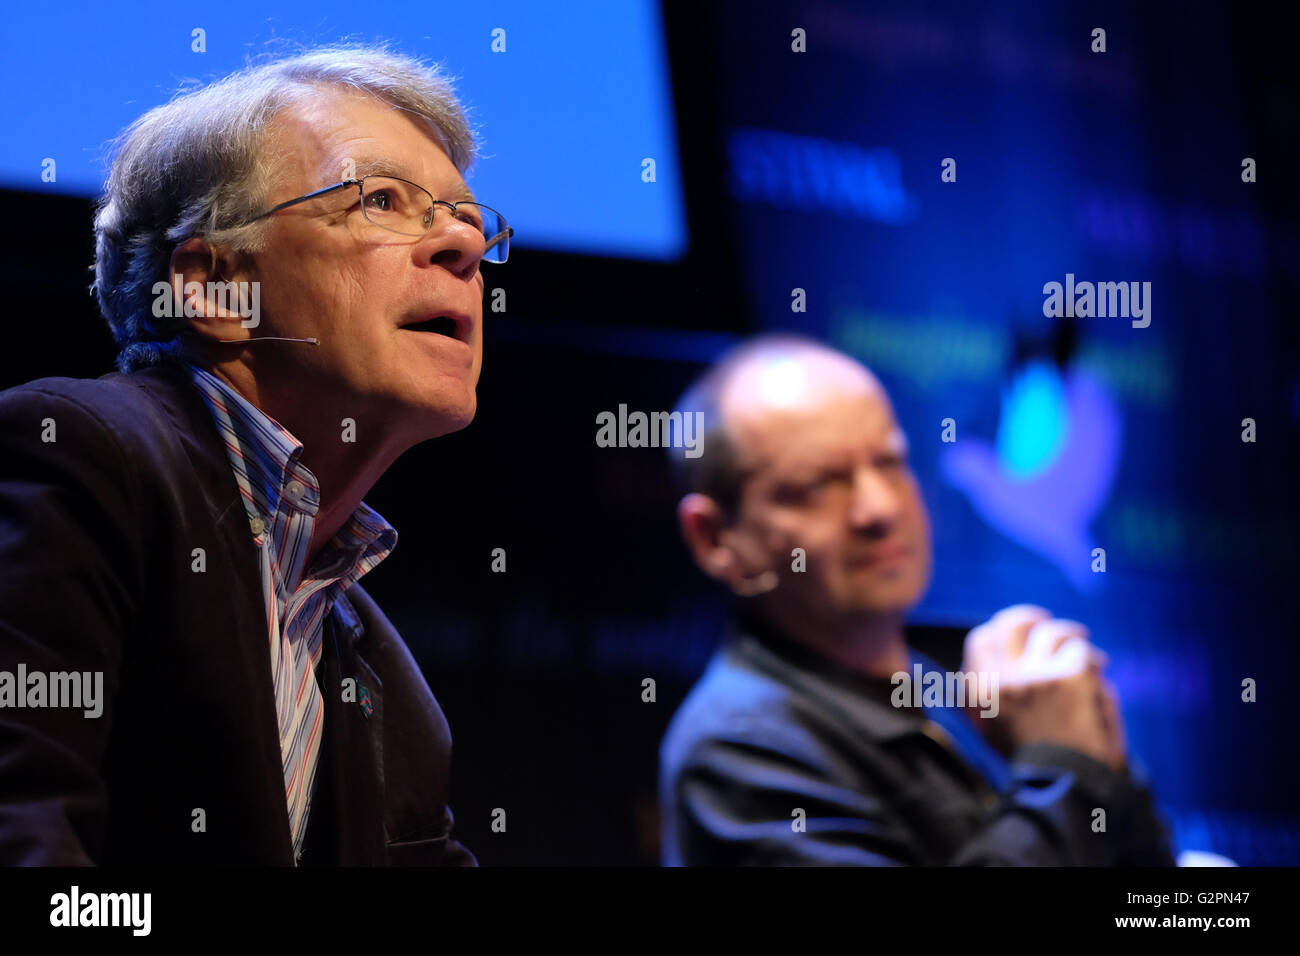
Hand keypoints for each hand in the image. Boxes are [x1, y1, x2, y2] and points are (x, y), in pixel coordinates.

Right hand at [961, 604, 1126, 770]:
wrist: (1072, 786)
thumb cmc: (1035, 762)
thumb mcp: (993, 732)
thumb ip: (983, 698)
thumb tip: (974, 664)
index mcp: (982, 693)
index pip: (982, 639)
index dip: (1000, 630)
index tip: (1016, 633)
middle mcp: (1005, 680)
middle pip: (1013, 625)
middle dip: (1031, 619)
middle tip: (1045, 623)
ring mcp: (1038, 676)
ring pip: (1052, 633)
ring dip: (1069, 638)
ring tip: (1082, 648)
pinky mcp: (1071, 677)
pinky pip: (1081, 650)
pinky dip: (1092, 659)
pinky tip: (1099, 668)